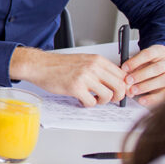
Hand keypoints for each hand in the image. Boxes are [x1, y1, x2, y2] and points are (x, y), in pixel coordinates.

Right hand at [10, 47, 126, 106]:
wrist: (40, 65)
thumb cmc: (59, 65)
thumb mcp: (83, 61)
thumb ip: (99, 69)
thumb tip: (115, 82)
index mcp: (97, 60)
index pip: (122, 74)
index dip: (124, 86)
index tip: (121, 92)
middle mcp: (93, 67)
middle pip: (120, 86)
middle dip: (118, 96)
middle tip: (110, 99)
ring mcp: (85, 77)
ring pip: (108, 96)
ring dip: (102, 101)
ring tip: (93, 98)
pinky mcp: (75, 87)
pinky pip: (91, 102)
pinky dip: (88, 104)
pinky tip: (81, 99)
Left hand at [122, 44, 164, 106]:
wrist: (161, 71)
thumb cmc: (147, 64)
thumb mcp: (139, 61)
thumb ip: (131, 66)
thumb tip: (121, 74)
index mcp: (160, 51)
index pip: (148, 53)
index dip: (135, 61)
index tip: (124, 68)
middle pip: (156, 68)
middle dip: (140, 75)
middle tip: (128, 80)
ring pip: (161, 81)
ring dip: (145, 86)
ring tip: (132, 90)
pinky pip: (164, 94)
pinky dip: (151, 98)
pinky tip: (141, 100)